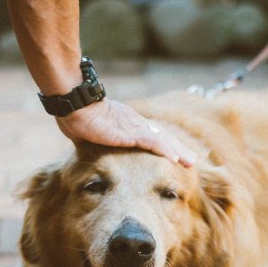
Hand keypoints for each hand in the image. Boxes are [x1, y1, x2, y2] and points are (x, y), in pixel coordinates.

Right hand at [55, 98, 196, 167]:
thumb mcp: (88, 132)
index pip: (152, 136)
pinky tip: (174, 159)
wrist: (75, 104)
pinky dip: (164, 150)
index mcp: (127, 124)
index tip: (176, 154)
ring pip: (162, 140)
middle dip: (178, 149)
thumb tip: (85, 145)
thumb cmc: (76, 116)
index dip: (165, 145)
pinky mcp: (130, 132)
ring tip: (191, 162)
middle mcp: (135, 124)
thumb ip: (93, 139)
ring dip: (178, 151)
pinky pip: (151, 142)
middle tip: (192, 161)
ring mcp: (134, 127)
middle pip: (162, 137)